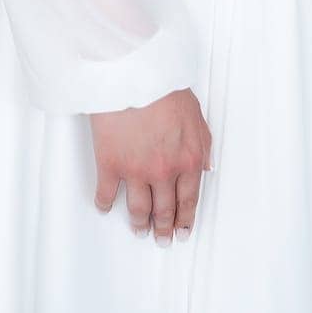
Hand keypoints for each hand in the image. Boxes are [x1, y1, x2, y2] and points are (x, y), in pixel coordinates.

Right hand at [90, 87, 212, 244]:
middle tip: (161, 239)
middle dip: (164, 228)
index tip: (181, 232)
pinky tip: (105, 208)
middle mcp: (164, 172)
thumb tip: (206, 168)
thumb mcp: (197, 116)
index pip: (189, 200)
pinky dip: (104, 204)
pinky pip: (106, 193)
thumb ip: (203, 146)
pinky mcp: (109, 164)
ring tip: (138, 230)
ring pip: (138, 209)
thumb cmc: (164, 87)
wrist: (133, 73)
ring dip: (139, 223)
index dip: (185, 220)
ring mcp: (135, 171)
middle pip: (164, 210)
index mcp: (188, 159)